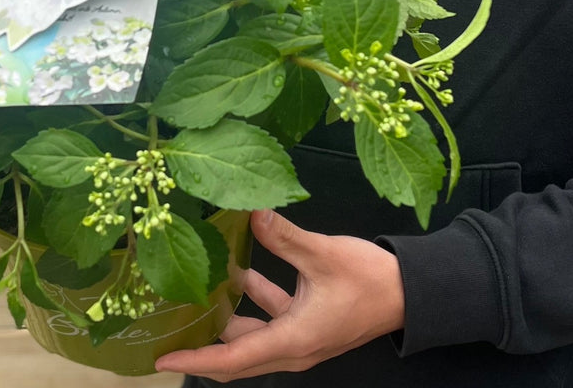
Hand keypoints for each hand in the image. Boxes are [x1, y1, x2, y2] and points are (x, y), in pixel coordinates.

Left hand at [154, 209, 404, 380]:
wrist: (409, 293)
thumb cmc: (368, 280)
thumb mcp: (323, 254)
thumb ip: (284, 237)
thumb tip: (251, 213)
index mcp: (293, 341)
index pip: (233, 359)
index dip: (197, 358)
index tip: (163, 357)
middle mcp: (292, 347)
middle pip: (237, 355)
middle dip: (202, 343)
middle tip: (167, 327)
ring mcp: (300, 337)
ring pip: (251, 334)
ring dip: (226, 316)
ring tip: (196, 290)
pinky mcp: (307, 323)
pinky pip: (269, 317)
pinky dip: (251, 298)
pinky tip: (238, 268)